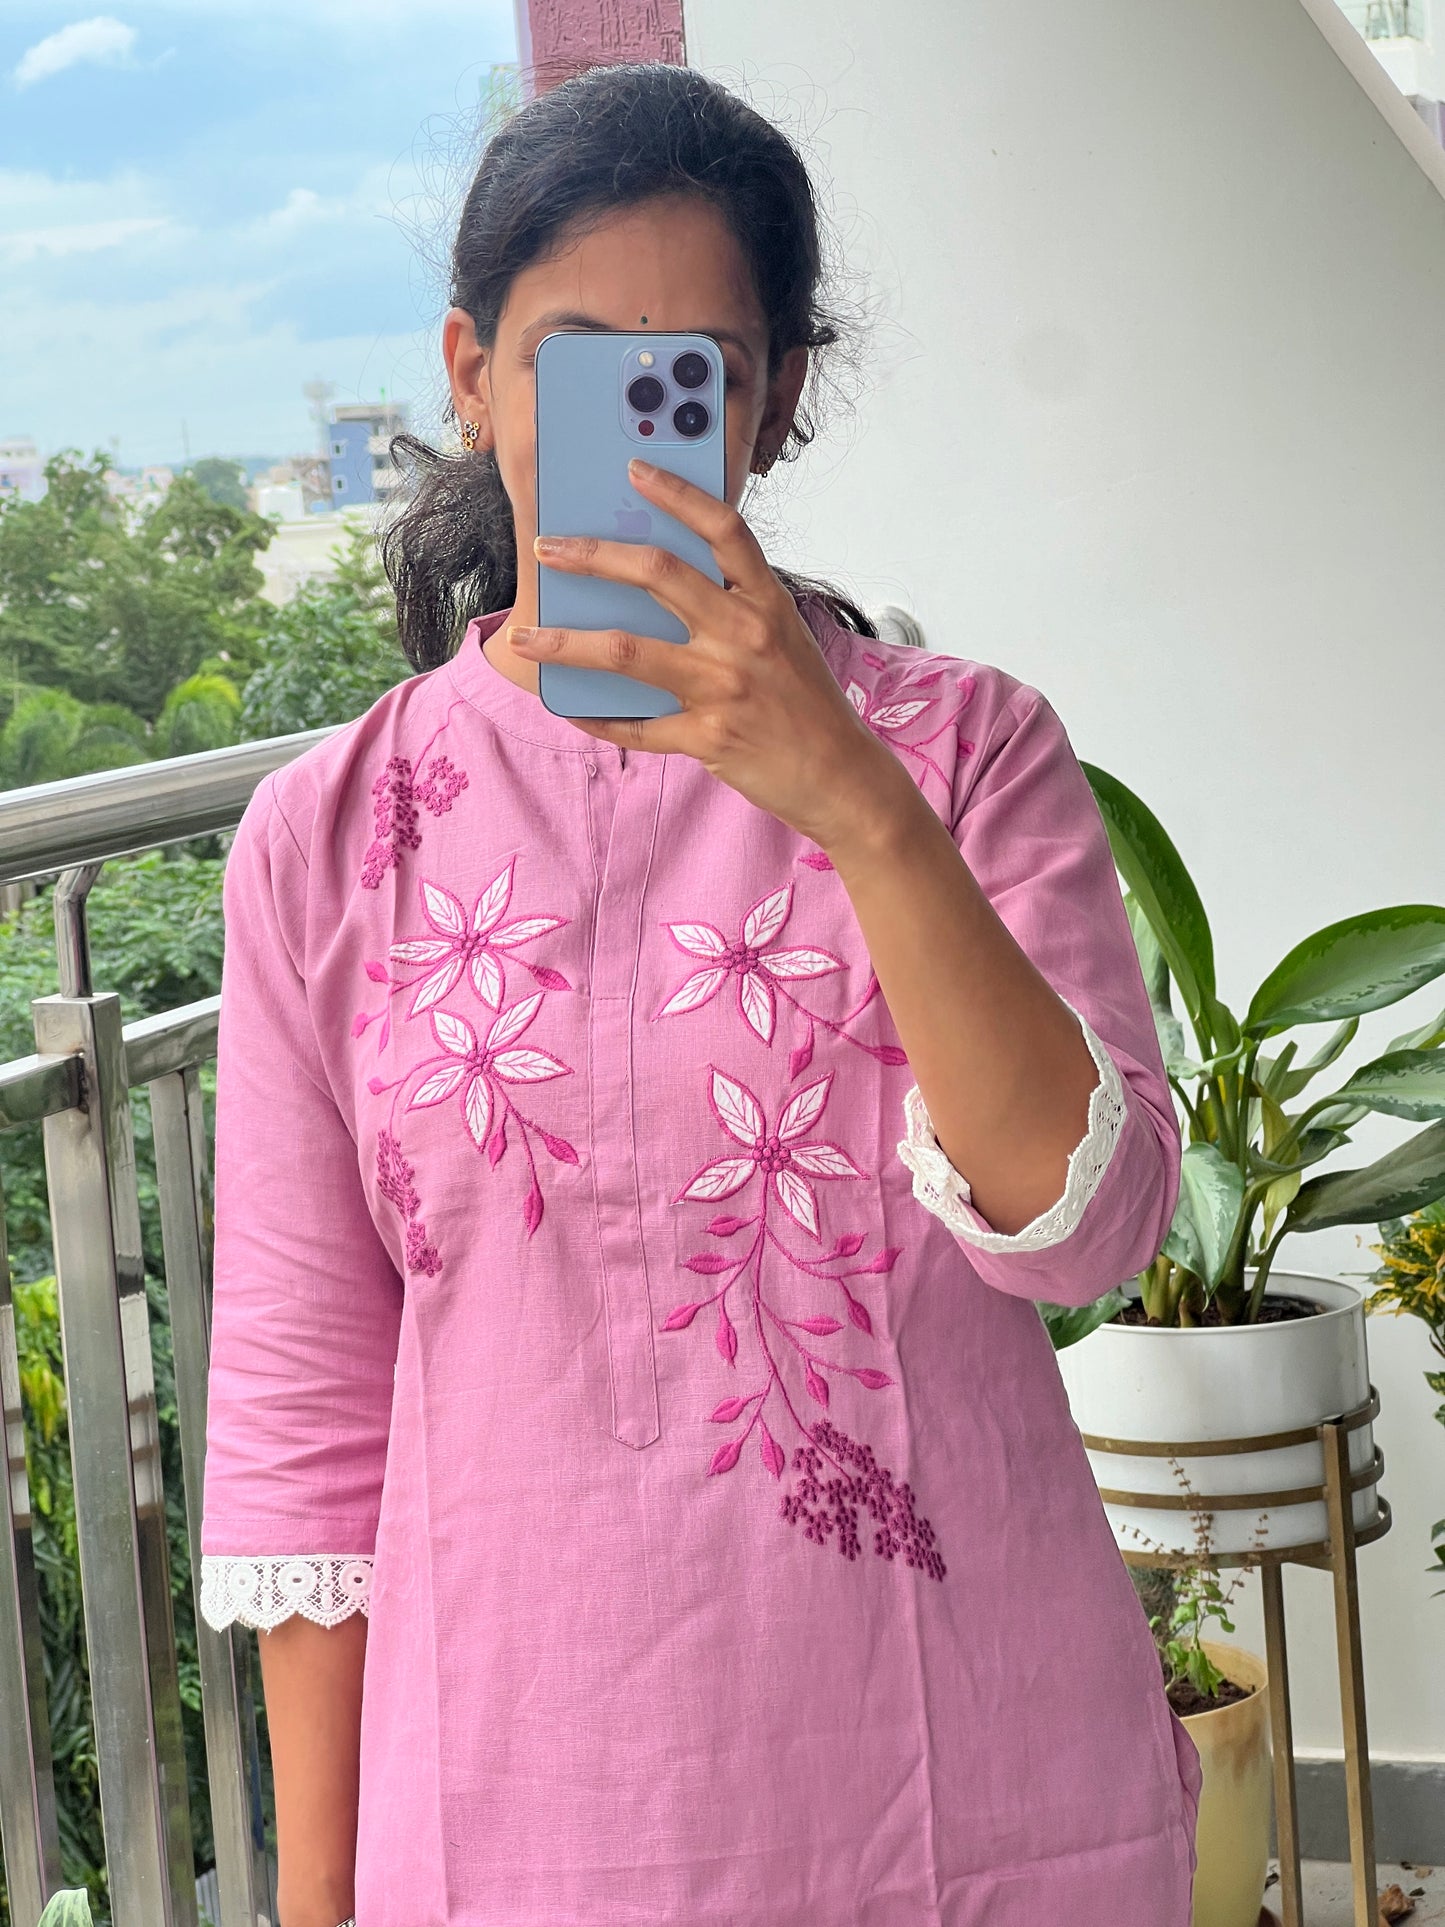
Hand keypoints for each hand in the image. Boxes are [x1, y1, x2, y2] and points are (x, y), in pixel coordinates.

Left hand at [507, 459, 921, 856]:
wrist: (841, 778)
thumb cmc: (806, 705)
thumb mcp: (783, 641)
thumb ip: (732, 611)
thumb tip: (653, 590)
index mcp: (767, 604)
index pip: (724, 529)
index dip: (678, 493)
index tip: (635, 469)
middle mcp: (745, 636)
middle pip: (657, 574)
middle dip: (592, 555)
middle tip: (547, 550)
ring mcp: (724, 687)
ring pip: (625, 650)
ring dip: (565, 642)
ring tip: (526, 637)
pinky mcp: (707, 738)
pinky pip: (635, 725)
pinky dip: (596, 717)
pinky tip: (570, 707)